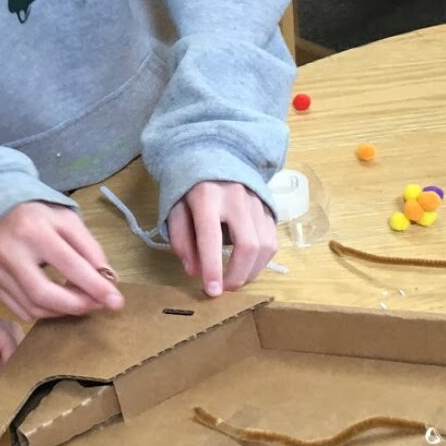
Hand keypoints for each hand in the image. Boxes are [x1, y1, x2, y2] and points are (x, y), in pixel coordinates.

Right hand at [0, 202, 123, 321]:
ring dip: (63, 311)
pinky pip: (21, 311)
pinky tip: (59, 304)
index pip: (68, 264)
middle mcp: (9, 252)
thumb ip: (89, 247)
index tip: (116, 301)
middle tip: (98, 305)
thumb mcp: (67, 220)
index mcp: (32, 230)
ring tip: (81, 302)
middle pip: (44, 294)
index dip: (94, 286)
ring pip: (32, 308)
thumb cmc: (37, 216)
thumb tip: (108, 280)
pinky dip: (45, 313)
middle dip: (77, 305)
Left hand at [166, 180, 277, 296]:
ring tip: (236, 280)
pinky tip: (248, 266)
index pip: (211, 237)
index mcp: (206, 196)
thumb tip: (193, 271)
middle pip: (248, 245)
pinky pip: (272, 239)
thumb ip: (181, 239)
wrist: (212, 154)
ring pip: (265, 245)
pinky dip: (262, 260)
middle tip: (225, 289)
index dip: (212, 268)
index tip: (212, 291)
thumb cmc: (189, 186)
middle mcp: (235, 197)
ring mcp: (256, 201)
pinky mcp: (267, 206)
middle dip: (238, 275)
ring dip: (252, 271)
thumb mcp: (174, 208)